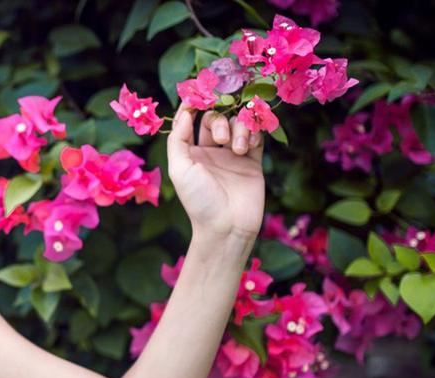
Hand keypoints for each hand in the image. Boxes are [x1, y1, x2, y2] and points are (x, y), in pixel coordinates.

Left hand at [167, 103, 266, 240]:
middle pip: (217, 118)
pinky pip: (256, 135)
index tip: (201, 92)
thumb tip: (184, 112)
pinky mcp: (253, 161)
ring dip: (239, 129)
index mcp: (191, 152)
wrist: (228, 227)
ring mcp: (233, 155)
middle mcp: (211, 151)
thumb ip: (178, 139)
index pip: (193, 119)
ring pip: (238, 123)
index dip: (196, 104)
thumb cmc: (199, 202)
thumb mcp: (179, 170)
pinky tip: (248, 147)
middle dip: (220, 120)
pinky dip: (254, 134)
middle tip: (222, 139)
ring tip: (237, 150)